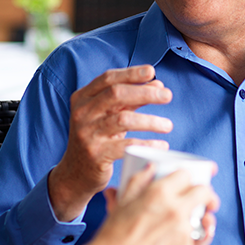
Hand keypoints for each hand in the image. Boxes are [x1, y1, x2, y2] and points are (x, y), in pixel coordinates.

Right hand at [48, 65, 172, 220]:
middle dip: (145, 93)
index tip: (152, 71)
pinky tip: (161, 145)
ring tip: (168, 125)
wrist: (75, 172)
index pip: (108, 79)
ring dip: (150, 121)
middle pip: (116, 94)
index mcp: (82, 98)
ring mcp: (87, 134)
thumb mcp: (108, 115)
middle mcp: (82, 113)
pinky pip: (126, 146)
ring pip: (123, 119)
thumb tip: (158, 84)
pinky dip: (147, 144)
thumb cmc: (97, 138)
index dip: (131, 73)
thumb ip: (130, 100)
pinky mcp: (96, 154)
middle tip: (168, 96)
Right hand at [99, 164, 218, 244]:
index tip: (187, 180)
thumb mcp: (123, 200)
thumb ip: (138, 180)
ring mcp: (184, 233)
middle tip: (202, 197)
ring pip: (206, 217)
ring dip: (203, 215)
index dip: (187, 176)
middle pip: (204, 193)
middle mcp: (175, 211)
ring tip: (199, 217)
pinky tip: (200, 232)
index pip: (185, 175)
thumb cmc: (115, 235)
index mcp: (159, 194)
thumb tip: (150, 168)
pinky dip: (202, 235)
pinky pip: (202, 240)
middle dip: (205, 193)